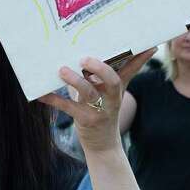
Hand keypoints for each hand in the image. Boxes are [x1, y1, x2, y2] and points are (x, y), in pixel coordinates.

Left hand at [40, 48, 154, 152]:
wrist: (103, 144)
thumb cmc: (102, 109)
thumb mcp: (111, 92)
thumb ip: (109, 72)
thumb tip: (101, 50)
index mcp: (117, 87)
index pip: (132, 69)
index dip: (140, 57)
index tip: (148, 45)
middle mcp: (110, 97)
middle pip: (112, 80)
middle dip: (100, 69)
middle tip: (86, 59)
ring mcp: (98, 109)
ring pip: (88, 93)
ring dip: (75, 81)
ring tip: (62, 70)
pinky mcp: (84, 119)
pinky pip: (67, 107)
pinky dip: (53, 100)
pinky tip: (40, 94)